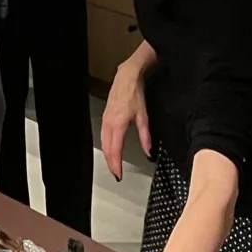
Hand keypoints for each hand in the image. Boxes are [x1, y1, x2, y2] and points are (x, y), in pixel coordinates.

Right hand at [101, 60, 149, 180]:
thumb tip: (148, 150)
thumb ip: (145, 135)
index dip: (116, 164)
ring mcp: (105, 120)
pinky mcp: (105, 117)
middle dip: (110, 163)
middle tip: (116, 173)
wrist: (127, 77)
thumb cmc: (134, 93)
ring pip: (103, 142)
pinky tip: (109, 149)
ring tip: (112, 164)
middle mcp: (109, 124)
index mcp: (118, 125)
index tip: (119, 174)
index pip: (115, 150)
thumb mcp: (143, 116)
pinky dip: (105, 145)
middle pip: (107, 149)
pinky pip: (103, 135)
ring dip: (107, 155)